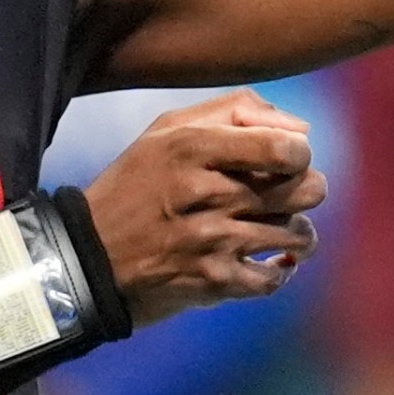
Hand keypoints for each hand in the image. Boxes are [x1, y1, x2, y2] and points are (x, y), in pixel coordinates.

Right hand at [82, 89, 326, 326]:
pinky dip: (278, 271)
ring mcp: (212, 242)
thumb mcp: (166, 130)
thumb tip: (301, 129)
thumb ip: (234, 111)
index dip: (299, 152)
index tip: (287, 159)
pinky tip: (266, 262)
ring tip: (276, 228)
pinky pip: (277, 278)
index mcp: (192, 148)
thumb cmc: (134, 186)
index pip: (284, 148)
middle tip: (285, 193)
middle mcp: (206, 193)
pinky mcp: (214, 282)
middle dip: (305, 189)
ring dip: (296, 232)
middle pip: (303, 189)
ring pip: (298, 234)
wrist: (88, 257)